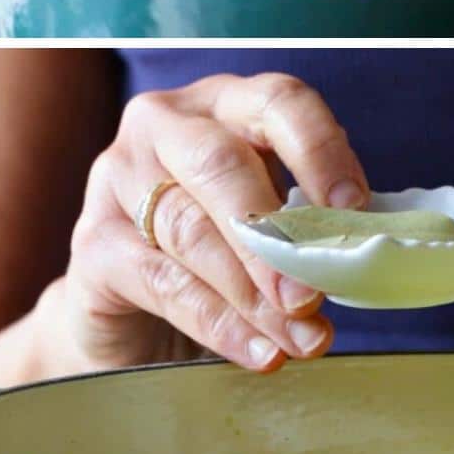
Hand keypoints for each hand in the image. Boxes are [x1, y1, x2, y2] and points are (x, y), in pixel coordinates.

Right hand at [42, 73, 368, 376]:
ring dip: (254, 293)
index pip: (277, 102)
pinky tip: (259, 350)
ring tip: (301, 337)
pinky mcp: (92, 242)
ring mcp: (117, 178)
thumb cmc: (221, 247)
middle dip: (276, 236)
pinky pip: (162, 282)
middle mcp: (165, 125)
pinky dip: (218, 323)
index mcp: (226, 102)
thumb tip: (360, 257)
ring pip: (193, 231)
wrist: (132, 312)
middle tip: (314, 294)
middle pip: (222, 165)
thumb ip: (307, 223)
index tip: (354, 207)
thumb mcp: (268, 217)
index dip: (319, 150)